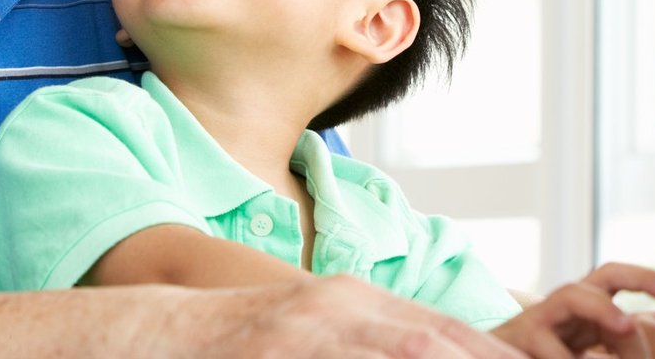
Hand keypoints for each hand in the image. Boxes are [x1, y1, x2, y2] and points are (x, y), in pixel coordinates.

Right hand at [173, 274, 528, 358]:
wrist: (158, 333)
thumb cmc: (246, 346)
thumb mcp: (315, 332)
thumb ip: (370, 343)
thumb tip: (430, 350)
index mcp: (355, 301)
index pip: (446, 332)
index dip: (496, 357)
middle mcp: (340, 308)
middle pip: (435, 345)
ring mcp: (308, 333)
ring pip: (401, 357)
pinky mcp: (281, 354)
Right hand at [489, 262, 654, 357]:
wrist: (484, 358)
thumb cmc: (542, 357)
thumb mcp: (583, 350)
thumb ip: (613, 349)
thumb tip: (646, 345)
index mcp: (583, 310)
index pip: (613, 278)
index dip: (645, 277)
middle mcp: (563, 306)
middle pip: (602, 276)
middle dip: (634, 284)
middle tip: (648, 323)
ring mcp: (539, 318)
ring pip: (573, 294)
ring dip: (603, 310)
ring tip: (627, 328)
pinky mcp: (519, 338)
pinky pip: (546, 343)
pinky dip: (567, 357)